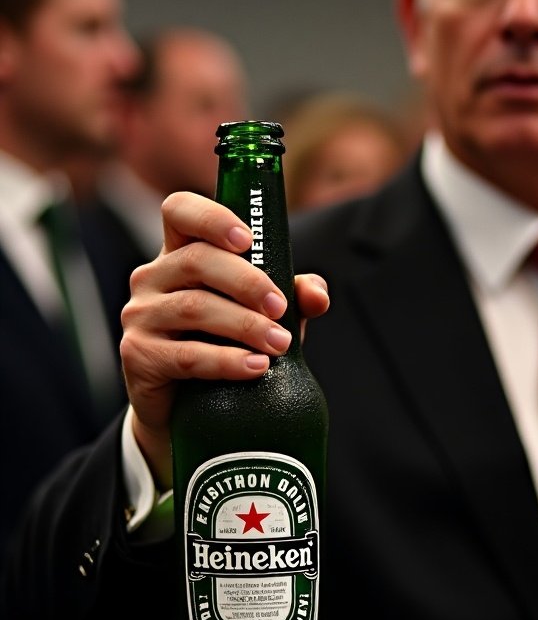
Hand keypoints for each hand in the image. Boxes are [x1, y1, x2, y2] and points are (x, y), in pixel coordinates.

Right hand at [119, 191, 329, 484]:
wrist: (189, 409)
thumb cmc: (231, 344)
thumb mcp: (267, 314)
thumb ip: (295, 295)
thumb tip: (317, 295)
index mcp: (181, 252)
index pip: (179, 210)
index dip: (211, 217)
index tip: (248, 240)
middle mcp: (153, 276)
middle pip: (197, 260)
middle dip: (248, 282)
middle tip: (281, 309)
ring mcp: (140, 315)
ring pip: (194, 307)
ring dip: (244, 325)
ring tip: (279, 343)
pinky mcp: (138, 355)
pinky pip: (185, 354)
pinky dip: (225, 360)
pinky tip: (255, 367)